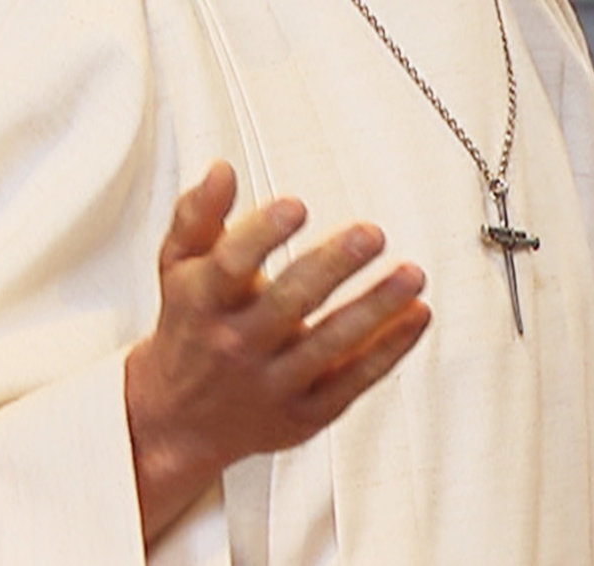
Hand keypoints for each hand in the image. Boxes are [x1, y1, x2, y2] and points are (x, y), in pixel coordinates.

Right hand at [123, 162, 430, 540]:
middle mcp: (235, 344)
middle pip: (286, 303)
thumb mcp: (179, 270)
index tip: (296, 205)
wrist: (176, 423)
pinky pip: (352, 381)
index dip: (261, 233)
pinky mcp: (304, 414)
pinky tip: (417, 314)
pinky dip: (389, 349)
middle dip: (332, 266)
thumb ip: (198, 216)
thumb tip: (221, 169)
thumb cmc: (189, 327)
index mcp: (202, 302)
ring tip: (413, 274)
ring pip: (329, 345)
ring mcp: (271, 383)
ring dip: (375, 308)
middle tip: (372, 233)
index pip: (229, 265)